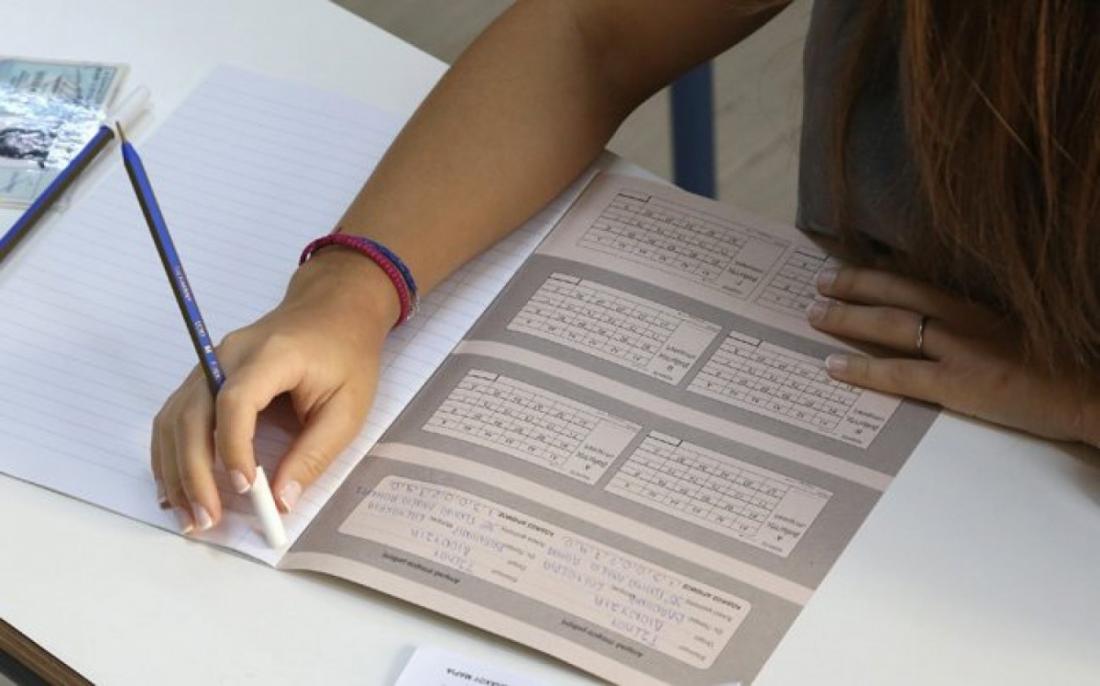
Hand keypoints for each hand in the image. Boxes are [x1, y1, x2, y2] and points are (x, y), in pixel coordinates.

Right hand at [151, 250, 398, 533]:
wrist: (333, 309)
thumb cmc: (347, 356)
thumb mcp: (348, 408)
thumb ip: (314, 454)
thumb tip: (282, 501)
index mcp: (271, 355)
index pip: (235, 400)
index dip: (232, 447)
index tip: (244, 490)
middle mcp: (228, 354)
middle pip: (191, 413)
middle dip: (194, 472)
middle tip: (207, 520)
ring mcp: (210, 363)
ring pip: (174, 419)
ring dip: (175, 471)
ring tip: (190, 516)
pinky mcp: (204, 377)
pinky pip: (175, 417)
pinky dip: (171, 455)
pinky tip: (177, 490)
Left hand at [807, 267, 1099, 447]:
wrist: (1093, 393)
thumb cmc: (1058, 367)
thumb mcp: (1015, 331)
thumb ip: (979, 325)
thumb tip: (937, 327)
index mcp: (979, 306)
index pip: (918, 282)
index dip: (880, 274)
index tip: (848, 267)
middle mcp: (966, 319)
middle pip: (898, 293)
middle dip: (853, 284)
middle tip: (818, 281)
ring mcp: (962, 350)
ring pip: (891, 325)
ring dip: (847, 317)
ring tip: (813, 314)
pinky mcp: (961, 383)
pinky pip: (899, 374)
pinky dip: (862, 368)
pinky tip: (832, 366)